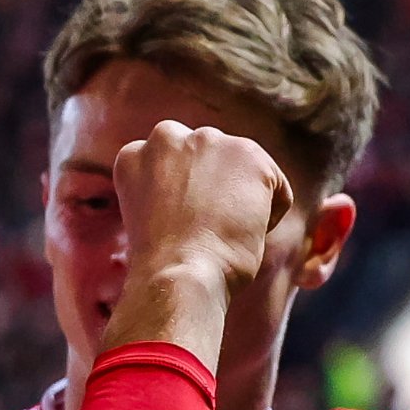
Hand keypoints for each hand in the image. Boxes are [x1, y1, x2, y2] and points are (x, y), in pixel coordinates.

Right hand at [110, 120, 296, 295]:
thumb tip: (206, 196)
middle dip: (215, 189)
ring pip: (241, 170)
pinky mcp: (248, 153)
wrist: (179, 273)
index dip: (184, 198)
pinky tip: (248, 235)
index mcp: (134, 154)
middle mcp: (167, 136)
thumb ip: (169, 191)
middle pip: (207, 159)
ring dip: (242, 200)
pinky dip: (271, 215)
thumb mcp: (151, 218)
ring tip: (226, 234)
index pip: (172, 165)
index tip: (186, 225)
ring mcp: (208, 140)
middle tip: (210, 229)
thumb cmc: (165, 266)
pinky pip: (275, 187)